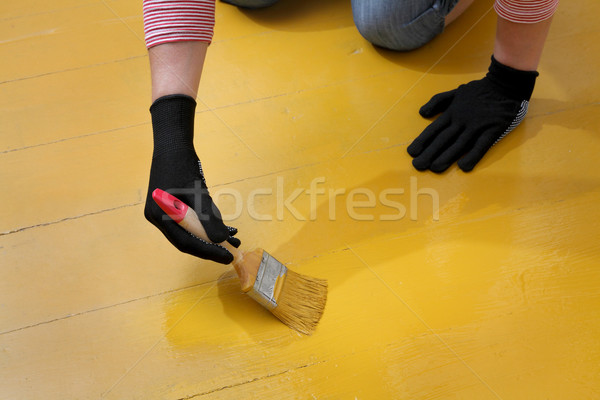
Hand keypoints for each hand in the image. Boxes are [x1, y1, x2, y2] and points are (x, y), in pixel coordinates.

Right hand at [144, 95, 239, 263]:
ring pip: (189, 232)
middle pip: (186, 240)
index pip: (185, 243)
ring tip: (232, 240)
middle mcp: (158, 217)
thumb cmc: (182, 165)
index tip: (226, 257)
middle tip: (230, 253)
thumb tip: (220, 240)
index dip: (207, 252)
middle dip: (210, 247)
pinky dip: (204, 225)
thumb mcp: (199, 192)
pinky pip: (189, 222)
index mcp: (159, 216)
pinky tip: (221, 227)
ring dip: (209, 236)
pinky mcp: (171, 206)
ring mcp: (163, 212)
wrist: (173, 143)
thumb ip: (208, 217)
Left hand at [407, 56, 537, 172]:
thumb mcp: (455, 92)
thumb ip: (438, 101)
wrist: (505, 84)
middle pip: (443, 139)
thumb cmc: (479, 90)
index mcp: (452, 112)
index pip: (434, 129)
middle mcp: (462, 120)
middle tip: (418, 165)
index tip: (411, 152)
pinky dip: (472, 155)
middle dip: (429, 153)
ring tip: (435, 168)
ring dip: (446, 157)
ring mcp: (477, 126)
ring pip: (459, 144)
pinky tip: (463, 166)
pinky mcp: (493, 130)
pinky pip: (481, 145)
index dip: (422, 141)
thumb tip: (422, 113)